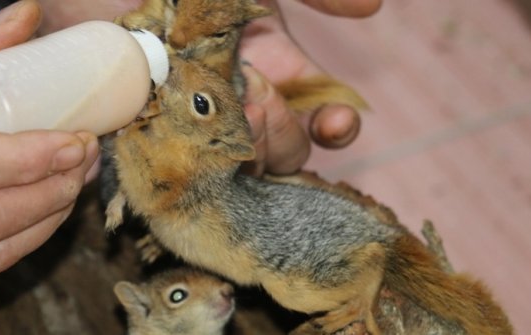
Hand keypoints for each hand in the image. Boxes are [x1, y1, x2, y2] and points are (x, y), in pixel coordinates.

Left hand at [34, 0, 381, 175]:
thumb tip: (375, 9)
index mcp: (273, 69)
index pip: (319, 119)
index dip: (335, 128)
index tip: (336, 122)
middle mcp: (242, 103)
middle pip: (284, 152)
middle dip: (280, 135)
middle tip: (255, 101)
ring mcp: (200, 122)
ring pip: (242, 169)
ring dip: (245, 151)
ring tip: (222, 114)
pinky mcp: (155, 136)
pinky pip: (185, 172)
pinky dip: (194, 169)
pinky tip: (190, 151)